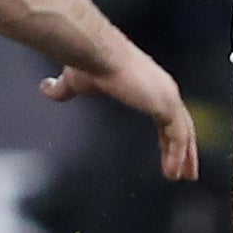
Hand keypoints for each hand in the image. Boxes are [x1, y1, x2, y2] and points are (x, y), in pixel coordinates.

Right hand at [42, 54, 200, 181]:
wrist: (95, 54)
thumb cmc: (88, 63)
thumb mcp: (73, 82)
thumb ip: (63, 89)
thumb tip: (45, 88)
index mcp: (147, 84)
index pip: (166, 114)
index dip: (168, 135)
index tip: (169, 151)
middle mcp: (162, 89)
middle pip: (181, 124)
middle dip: (186, 149)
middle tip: (187, 171)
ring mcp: (167, 96)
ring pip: (184, 132)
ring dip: (185, 156)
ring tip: (183, 178)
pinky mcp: (166, 104)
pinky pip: (177, 136)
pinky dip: (177, 155)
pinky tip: (173, 172)